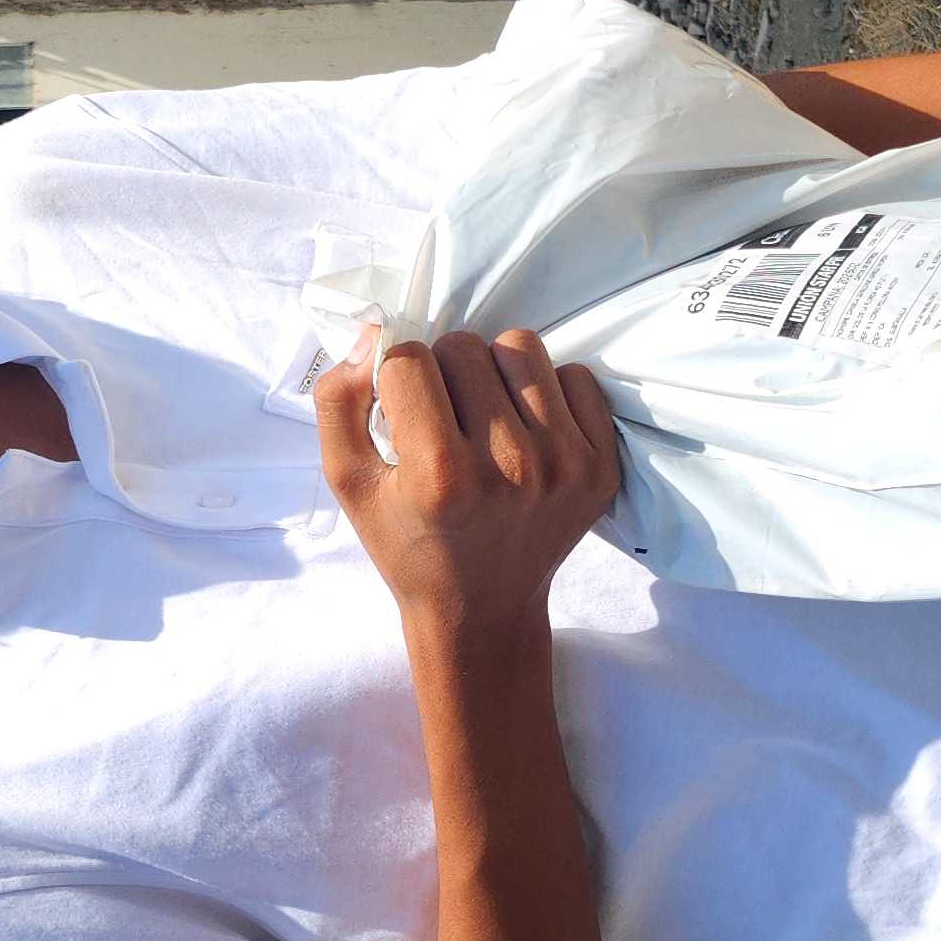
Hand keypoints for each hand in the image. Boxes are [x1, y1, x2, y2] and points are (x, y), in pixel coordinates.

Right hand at [315, 329, 623, 625]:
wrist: (482, 609)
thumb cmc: (407, 542)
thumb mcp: (349, 482)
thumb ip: (339, 402)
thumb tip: (372, 331)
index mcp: (440, 474)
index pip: (409, 360)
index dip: (395, 377)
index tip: (401, 411)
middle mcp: (510, 466)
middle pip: (465, 347)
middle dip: (443, 371)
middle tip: (442, 417)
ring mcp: (565, 465)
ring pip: (521, 347)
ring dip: (494, 371)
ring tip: (485, 415)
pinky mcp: (601, 466)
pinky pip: (576, 376)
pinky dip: (546, 392)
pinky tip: (526, 430)